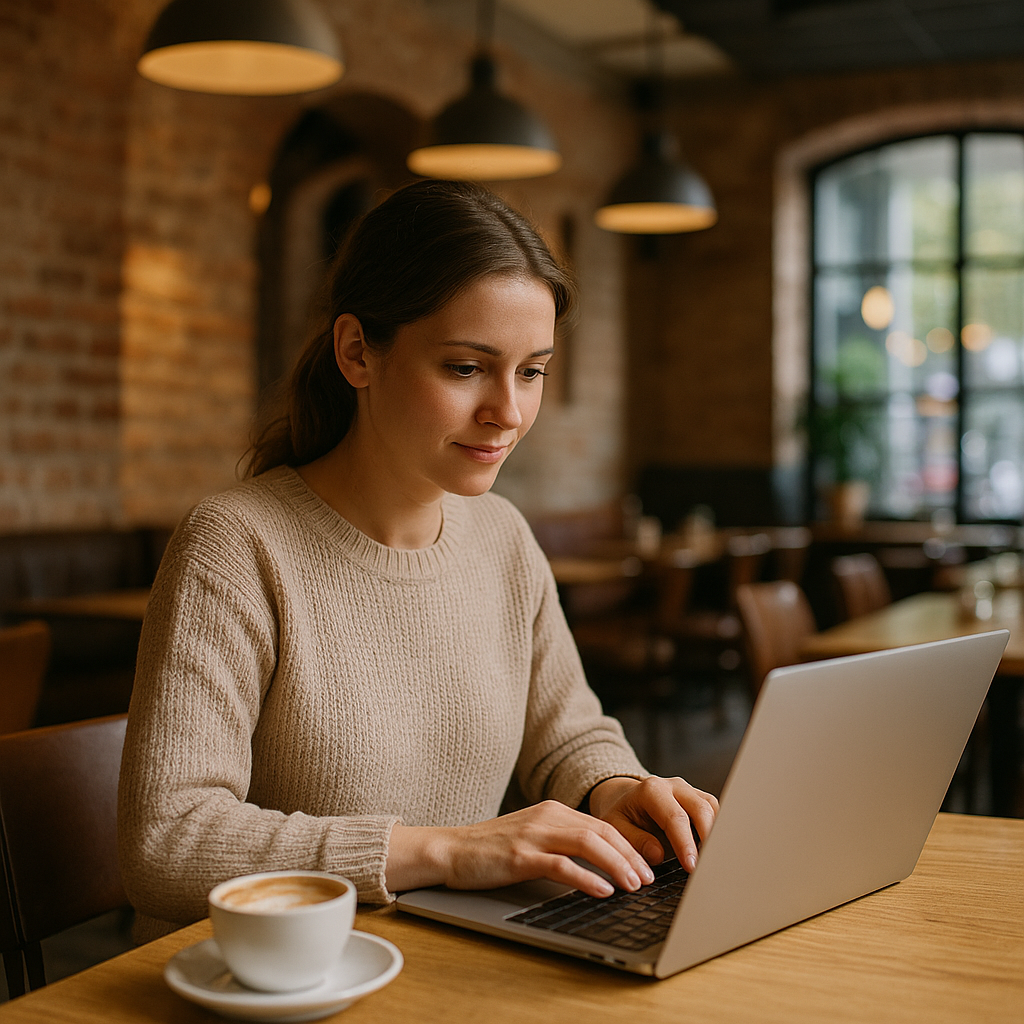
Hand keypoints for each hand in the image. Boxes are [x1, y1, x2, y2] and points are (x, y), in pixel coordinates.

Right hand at [385, 801, 656, 897]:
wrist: (450, 849)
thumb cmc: (491, 850)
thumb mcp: (533, 838)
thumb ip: (562, 843)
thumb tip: (601, 865)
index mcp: (553, 810)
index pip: (602, 825)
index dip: (629, 845)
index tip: (648, 866)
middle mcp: (547, 816)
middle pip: (601, 831)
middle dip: (630, 855)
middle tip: (649, 878)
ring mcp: (533, 834)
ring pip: (587, 843)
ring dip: (616, 864)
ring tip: (634, 885)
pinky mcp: (520, 855)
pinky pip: (561, 864)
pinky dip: (586, 877)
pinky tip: (603, 890)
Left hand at [587, 776, 718, 872]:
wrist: (623, 799)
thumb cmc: (621, 814)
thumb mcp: (615, 827)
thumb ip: (635, 840)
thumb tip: (658, 854)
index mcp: (651, 790)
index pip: (675, 818)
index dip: (685, 844)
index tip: (691, 866)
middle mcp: (673, 786)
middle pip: (701, 809)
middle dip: (708, 839)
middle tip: (707, 866)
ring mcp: (688, 790)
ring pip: (712, 808)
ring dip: (715, 834)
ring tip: (711, 860)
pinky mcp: (697, 798)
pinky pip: (714, 811)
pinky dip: (716, 830)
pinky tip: (710, 850)